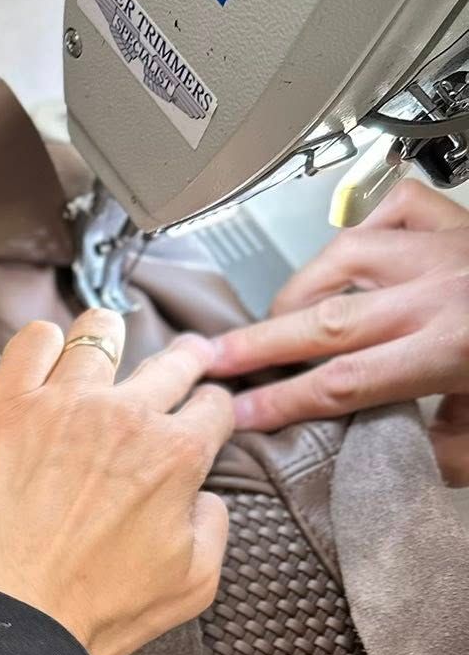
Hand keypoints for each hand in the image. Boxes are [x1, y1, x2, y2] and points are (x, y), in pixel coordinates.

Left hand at [0, 310, 233, 654]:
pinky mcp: (6, 405)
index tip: (200, 416)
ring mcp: (63, 403)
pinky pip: (31, 342)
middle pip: (171, 361)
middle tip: (180, 362)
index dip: (211, 412)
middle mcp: (127, 416)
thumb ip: (214, 528)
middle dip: (184, 360)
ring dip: (108, 340)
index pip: (213, 405)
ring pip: (99, 333)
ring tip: (102, 352)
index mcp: (177, 456)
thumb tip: (203, 495)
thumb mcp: (192, 585)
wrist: (9, 617)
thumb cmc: (97, 610)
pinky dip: (42, 344)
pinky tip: (43, 363)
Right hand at [204, 181, 468, 479]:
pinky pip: (399, 206)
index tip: (240, 416)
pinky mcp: (460, 222)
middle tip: (210, 359)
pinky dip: (371, 221)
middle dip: (260, 343)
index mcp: (451, 348)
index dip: (284, 402)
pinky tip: (359, 247)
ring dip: (305, 285)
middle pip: (325, 318)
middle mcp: (441, 290)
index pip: (343, 383)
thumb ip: (443, 447)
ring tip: (279, 313)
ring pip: (348, 252)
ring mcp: (448, 247)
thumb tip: (396, 447)